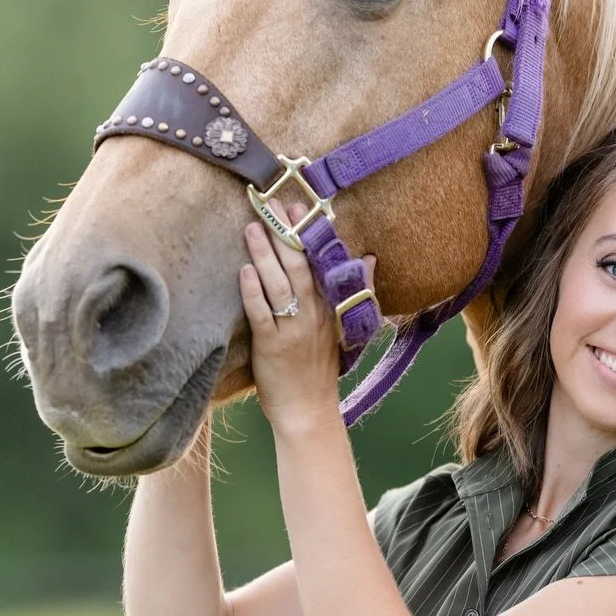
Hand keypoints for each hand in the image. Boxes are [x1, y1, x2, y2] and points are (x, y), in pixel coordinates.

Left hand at [239, 207, 373, 437]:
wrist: (309, 411)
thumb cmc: (319, 370)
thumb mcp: (341, 328)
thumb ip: (355, 291)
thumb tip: (370, 257)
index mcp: (330, 307)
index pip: (321, 261)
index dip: (310, 232)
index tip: (300, 205)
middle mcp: (314, 314)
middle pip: (299, 266)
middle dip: (285, 233)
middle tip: (271, 204)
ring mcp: (293, 330)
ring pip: (280, 285)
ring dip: (265, 254)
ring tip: (253, 227)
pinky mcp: (272, 346)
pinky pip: (262, 314)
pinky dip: (253, 291)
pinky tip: (244, 271)